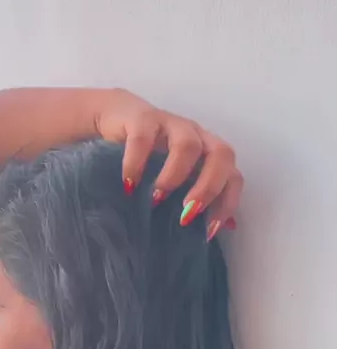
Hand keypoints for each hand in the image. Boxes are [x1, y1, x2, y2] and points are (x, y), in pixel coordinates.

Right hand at [96, 89, 241, 238]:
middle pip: (221, 155)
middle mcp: (197, 136)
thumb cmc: (150, 154)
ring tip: (157, 197)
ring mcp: (171, 124)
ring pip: (188, 144)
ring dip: (175, 176)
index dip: (227, 203)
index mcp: (209, 152)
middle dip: (208, 188)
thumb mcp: (177, 177)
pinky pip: (144, 138)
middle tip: (187, 212)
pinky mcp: (142, 118)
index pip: (233, 176)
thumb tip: (227, 226)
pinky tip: (129, 184)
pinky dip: (137, 164)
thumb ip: (200, 198)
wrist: (114, 117)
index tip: (208, 231)